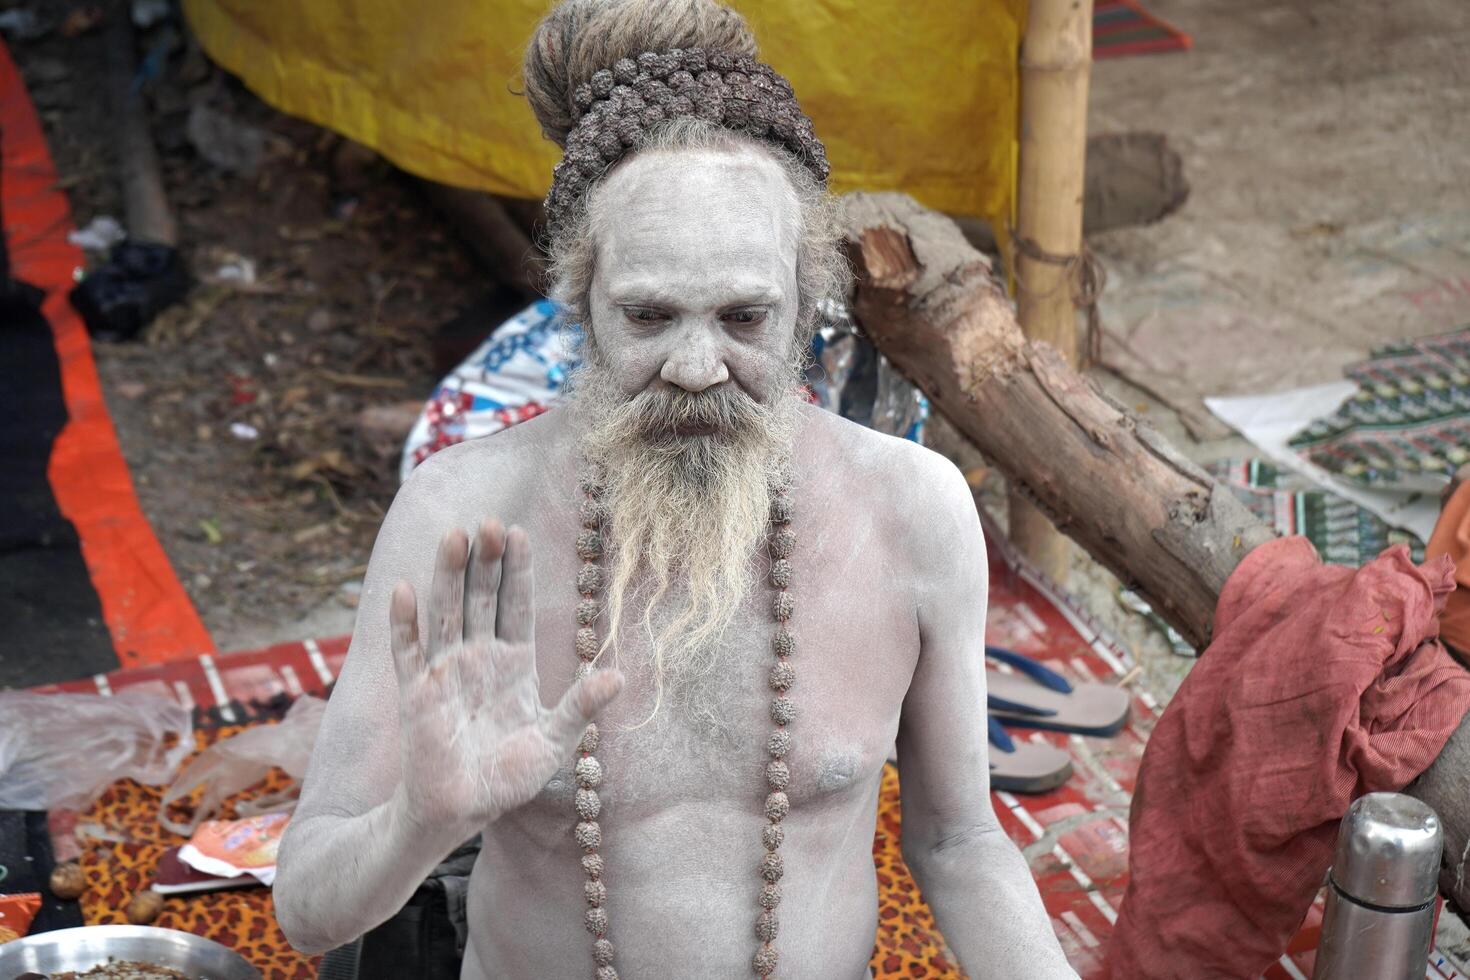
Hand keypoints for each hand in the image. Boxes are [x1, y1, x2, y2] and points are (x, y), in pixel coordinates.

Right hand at [388, 521, 621, 834]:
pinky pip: (407, 650)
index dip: (517, 571)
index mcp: (513, 663)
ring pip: (446, 611)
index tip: (519, 532)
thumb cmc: (508, 776)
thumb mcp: (554, 739)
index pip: (516, 605)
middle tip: (489, 522)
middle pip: (480, 597)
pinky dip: (404, 622)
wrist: (462, 810)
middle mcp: (478, 657)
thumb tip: (619, 676)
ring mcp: (445, 670)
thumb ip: (582, 706)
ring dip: (448, 574)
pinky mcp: (416, 691)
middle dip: (485, 561)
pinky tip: (404, 589)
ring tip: (455, 536)